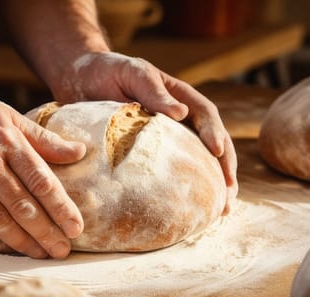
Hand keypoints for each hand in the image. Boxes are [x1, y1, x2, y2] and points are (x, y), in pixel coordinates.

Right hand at [0, 83, 85, 258]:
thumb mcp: (7, 115)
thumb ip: (43, 138)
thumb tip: (80, 152)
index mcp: (6, 141)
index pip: (42, 182)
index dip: (62, 209)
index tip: (76, 228)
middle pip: (23, 206)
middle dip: (47, 233)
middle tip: (63, 250)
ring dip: (24, 243)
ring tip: (42, 254)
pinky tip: (11, 249)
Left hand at [54, 52, 237, 213]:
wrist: (80, 79)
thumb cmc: (105, 71)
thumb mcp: (130, 73)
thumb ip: (153, 90)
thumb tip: (181, 113)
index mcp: (179, 96)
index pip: (205, 114)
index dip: (214, 132)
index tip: (218, 152)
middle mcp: (180, 118)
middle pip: (212, 143)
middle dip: (225, 168)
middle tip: (229, 194)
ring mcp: (168, 137)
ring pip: (198, 160)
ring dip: (213, 184)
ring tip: (221, 210)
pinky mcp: (152, 153)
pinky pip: (174, 169)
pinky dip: (186, 188)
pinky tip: (191, 208)